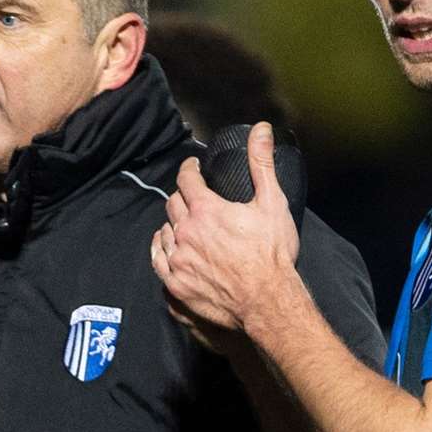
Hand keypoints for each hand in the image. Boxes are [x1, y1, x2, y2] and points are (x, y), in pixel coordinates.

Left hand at [152, 122, 300, 333]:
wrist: (268, 301)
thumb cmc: (272, 254)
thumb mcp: (272, 203)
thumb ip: (262, 163)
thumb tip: (261, 129)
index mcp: (206, 210)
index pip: (186, 179)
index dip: (188, 169)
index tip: (192, 167)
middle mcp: (186, 232)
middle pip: (173, 204)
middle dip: (182, 196)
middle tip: (192, 197)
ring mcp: (179, 259)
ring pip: (164, 231)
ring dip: (172, 224)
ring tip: (184, 223)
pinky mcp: (176, 283)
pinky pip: (159, 260)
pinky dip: (162, 249)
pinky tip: (169, 247)